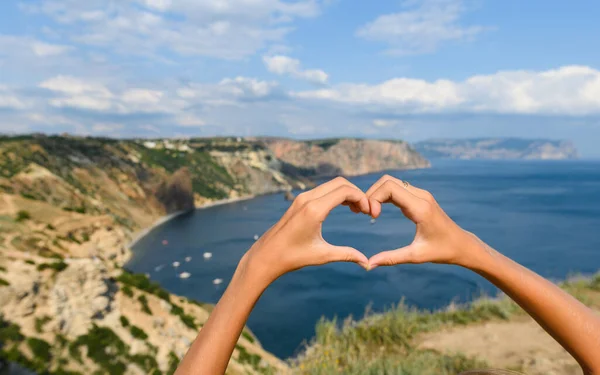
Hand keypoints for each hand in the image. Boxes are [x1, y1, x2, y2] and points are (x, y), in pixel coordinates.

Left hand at [242, 177, 370, 285]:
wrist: (266, 256)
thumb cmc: (292, 257)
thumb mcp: (322, 255)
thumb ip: (346, 255)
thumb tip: (367, 264)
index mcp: (314, 210)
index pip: (344, 191)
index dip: (362, 198)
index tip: (369, 212)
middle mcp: (307, 199)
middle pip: (340, 183)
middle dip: (357, 193)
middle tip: (366, 210)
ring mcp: (302, 198)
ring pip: (331, 185)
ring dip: (347, 193)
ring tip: (357, 210)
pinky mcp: (299, 201)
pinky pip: (323, 190)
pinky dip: (336, 195)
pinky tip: (344, 208)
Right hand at [366, 175, 482, 268]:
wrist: (463, 245)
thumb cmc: (442, 251)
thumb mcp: (416, 256)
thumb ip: (391, 258)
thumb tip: (368, 265)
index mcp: (420, 208)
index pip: (390, 188)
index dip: (374, 198)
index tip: (371, 216)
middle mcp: (421, 196)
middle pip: (387, 180)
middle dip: (372, 194)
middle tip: (366, 214)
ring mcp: (421, 194)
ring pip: (391, 182)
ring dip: (377, 193)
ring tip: (370, 212)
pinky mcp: (420, 196)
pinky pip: (397, 187)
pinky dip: (384, 195)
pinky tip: (378, 211)